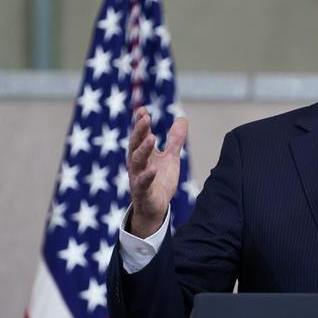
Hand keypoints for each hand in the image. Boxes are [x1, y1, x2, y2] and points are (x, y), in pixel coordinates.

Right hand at [127, 107, 187, 237]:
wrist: (156, 207)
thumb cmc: (160, 180)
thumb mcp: (170, 158)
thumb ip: (175, 140)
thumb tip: (182, 119)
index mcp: (143, 154)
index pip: (140, 136)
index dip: (140, 123)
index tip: (143, 110)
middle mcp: (137, 164)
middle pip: (135, 145)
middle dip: (139, 131)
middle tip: (145, 118)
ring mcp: (137, 178)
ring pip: (136, 162)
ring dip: (143, 149)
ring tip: (151, 138)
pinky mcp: (142, 192)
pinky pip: (142, 184)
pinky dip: (147, 176)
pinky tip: (153, 169)